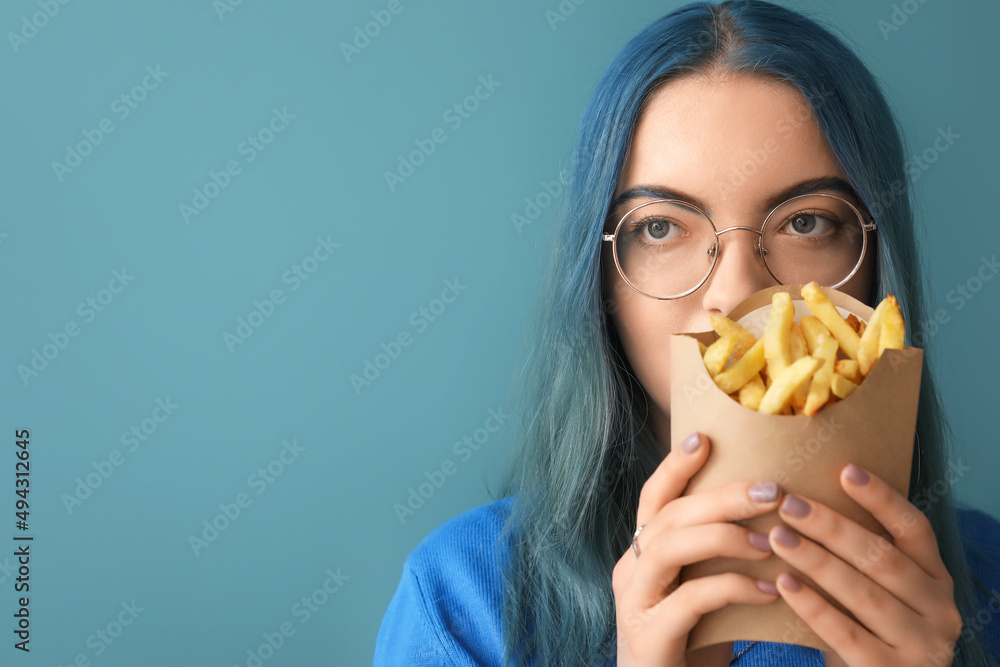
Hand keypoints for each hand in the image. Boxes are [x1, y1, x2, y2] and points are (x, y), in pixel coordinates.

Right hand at [612, 432, 783, 666]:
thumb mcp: (704, 593)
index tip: (705, 437)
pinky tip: (768, 591)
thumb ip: (717, 558)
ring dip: (724, 537)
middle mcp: (630, 570)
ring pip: (669, 547)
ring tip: (771, 542)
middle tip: (770, 490)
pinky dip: (732, 588)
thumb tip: (772, 515)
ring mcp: (634, 603)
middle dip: (720, 497)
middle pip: (669, 516)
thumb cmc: (694, 646)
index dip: (675, 466)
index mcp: (641, 555)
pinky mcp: (649, 636)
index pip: (653, 499)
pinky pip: (689, 599)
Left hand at [767, 463, 961, 665]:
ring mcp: (921, 645)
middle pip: (881, 558)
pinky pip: (846, 633)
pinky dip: (813, 606)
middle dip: (832, 526)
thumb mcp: (881, 591)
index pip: (915, 529)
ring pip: (863, 594)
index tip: (845, 470)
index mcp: (936, 579)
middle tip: (789, 503)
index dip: (882, 498)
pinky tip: (783, 583)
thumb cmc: (871, 629)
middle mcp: (939, 610)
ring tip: (777, 536)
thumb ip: (863, 556)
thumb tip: (809, 499)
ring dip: (816, 561)